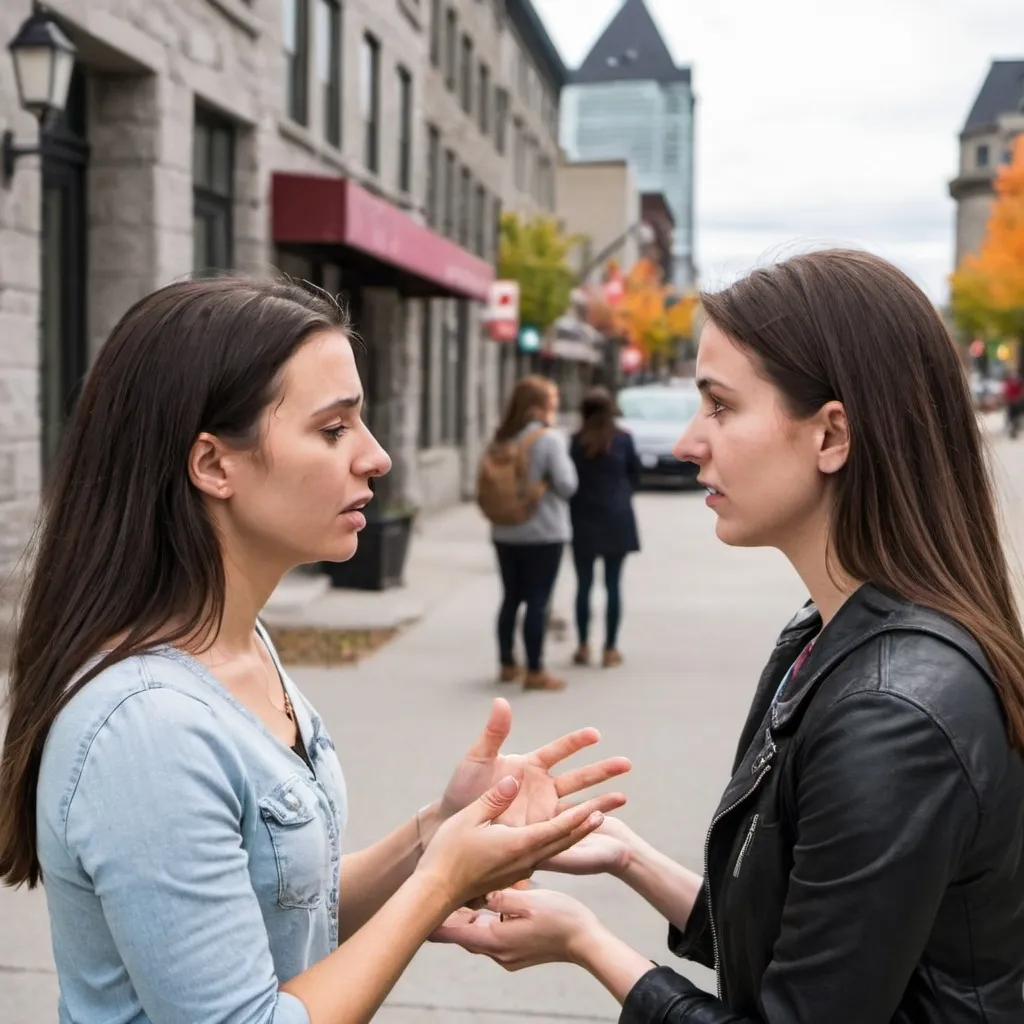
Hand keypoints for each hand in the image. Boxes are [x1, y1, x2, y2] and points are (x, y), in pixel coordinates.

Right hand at [416, 775, 625, 909]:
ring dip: (579, 832)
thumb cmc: (449, 853)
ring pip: (557, 847)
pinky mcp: (513, 870)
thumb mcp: (470, 818)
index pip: (558, 828)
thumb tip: (516, 779)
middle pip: (565, 839)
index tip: (600, 807)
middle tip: (611, 807)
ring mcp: (520, 866)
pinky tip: (562, 835)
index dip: (581, 817)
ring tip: (596, 818)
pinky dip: (560, 840)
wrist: (436, 891)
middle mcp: (526, 858)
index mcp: (519, 844)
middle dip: (589, 822)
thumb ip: (495, 798)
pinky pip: (544, 854)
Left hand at [430, 888, 600, 969]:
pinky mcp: (517, 954)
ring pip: (478, 935)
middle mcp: (497, 952)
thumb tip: (482, 895)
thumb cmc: (560, 917)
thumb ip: (501, 898)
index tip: (415, 916)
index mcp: (494, 939)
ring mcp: (508, 956)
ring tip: (459, 899)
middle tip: (435, 899)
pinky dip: (485, 923)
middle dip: (451, 918)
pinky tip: (489, 907)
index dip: (434, 925)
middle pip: (463, 934)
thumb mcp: (529, 900)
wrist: (586, 942)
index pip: (453, 933)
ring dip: (469, 919)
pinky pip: (492, 937)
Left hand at [437, 699, 631, 835]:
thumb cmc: (463, 788)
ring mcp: (542, 810)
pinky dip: (583, 825)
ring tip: (625, 797)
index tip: (596, 734)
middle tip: (627, 764)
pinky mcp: (539, 831)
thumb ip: (494, 733)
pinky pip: (564, 828)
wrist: (453, 822)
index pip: (559, 750)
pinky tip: (602, 823)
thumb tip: (501, 701)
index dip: (576, 742)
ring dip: (601, 800)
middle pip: (578, 776)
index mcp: (530, 765)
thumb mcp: (478, 758)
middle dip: (602, 770)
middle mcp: (541, 787)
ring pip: (578, 803)